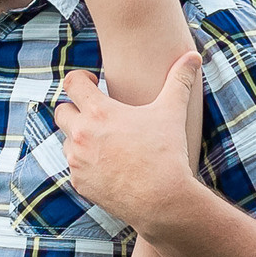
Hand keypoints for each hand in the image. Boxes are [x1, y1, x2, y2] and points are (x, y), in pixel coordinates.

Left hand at [52, 50, 203, 232]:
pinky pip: (74, 167)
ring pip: (67, 141)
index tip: (94, 83)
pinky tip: (108, 166)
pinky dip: (87, 165)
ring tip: (107, 143)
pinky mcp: (79, 182)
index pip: (71, 83)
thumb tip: (193, 56)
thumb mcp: (172, 113)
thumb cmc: (167, 154)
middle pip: (62, 112)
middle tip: (98, 115)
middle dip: (77, 110)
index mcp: (98, 113)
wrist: (162, 201)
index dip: (80, 79)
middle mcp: (80, 134)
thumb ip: (180, 81)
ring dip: (80, 139)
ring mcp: (77, 160)